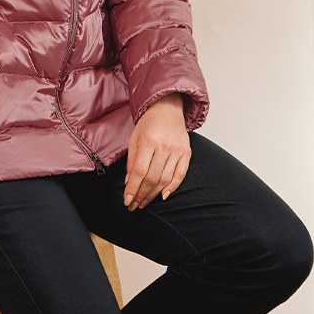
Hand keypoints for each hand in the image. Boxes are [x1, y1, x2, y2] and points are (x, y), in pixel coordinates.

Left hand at [123, 93, 190, 210]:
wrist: (167, 108)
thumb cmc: (148, 122)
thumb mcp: (134, 138)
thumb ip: (131, 160)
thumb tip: (128, 182)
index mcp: (149, 141)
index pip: (139, 171)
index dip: (133, 189)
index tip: (127, 201)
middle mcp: (164, 147)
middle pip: (152, 178)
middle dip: (141, 195)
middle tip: (134, 205)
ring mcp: (177, 150)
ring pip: (165, 180)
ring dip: (153, 195)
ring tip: (144, 202)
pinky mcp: (186, 153)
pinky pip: (180, 175)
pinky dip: (172, 187)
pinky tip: (163, 195)